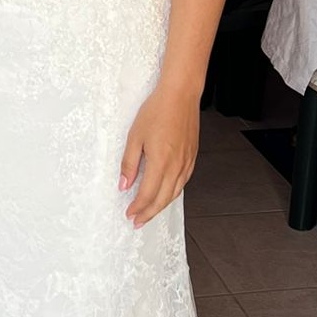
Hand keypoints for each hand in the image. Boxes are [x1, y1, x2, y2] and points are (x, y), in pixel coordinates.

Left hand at [120, 83, 199, 227]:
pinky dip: (173, 193)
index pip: (148, 194)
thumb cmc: (157, 111)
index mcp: (160, 162)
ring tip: (149, 213)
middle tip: (138, 221)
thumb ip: (129, 164)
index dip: (138, 208)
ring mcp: (186, 163)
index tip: (129, 214)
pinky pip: (183, 182)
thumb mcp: (135, 136)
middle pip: (162, 199)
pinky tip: (166, 194)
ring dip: (161, 206)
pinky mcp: (192, 158)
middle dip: (149, 213)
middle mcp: (176, 166)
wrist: (180, 95)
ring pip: (174, 193)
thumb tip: (124, 185)